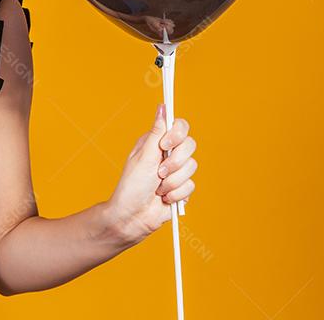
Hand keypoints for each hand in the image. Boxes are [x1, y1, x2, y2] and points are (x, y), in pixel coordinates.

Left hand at [104, 103, 196, 245]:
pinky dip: (176, 194)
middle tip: (158, 173)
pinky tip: (164, 198)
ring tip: (158, 188)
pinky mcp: (182, 187)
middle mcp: (168, 154)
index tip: (165, 146)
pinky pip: (191, 186)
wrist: (133, 216)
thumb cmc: (131, 186)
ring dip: (172, 181)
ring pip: (192, 167)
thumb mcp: (143, 157)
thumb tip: (162, 107)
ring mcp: (176, 171)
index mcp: (157, 142)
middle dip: (174, 163)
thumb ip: (157, 133)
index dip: (177, 134)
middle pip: (190, 145)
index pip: (179, 126)